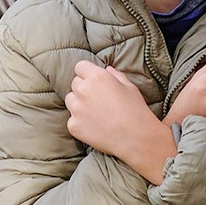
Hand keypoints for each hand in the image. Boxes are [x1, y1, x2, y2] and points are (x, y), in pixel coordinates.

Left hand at [64, 55, 175, 181]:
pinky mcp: (73, 125)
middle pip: (75, 83)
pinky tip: (95, 126)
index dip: (87, 73)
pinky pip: (72, 119)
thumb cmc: (135, 110)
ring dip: (79, 103)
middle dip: (84, 88)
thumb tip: (107, 69)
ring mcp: (76, 108)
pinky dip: (80, 122)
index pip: (80, 67)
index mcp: (97, 76)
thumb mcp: (129, 87)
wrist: (135, 137)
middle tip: (98, 99)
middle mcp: (83, 90)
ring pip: (70, 100)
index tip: (93, 80)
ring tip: (96, 113)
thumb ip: (115, 75)